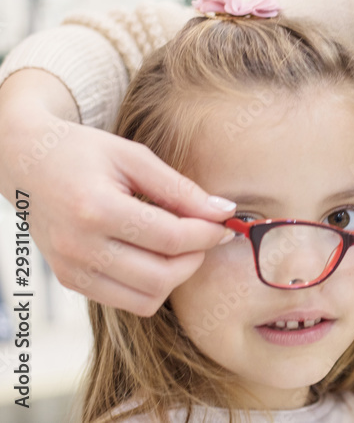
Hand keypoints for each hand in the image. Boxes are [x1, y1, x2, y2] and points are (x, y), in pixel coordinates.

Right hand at [0, 70, 235, 315]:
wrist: (26, 162)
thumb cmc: (83, 152)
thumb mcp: (135, 157)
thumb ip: (180, 188)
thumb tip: (224, 212)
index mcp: (95, 209)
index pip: (170, 238)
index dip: (208, 234)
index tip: (226, 224)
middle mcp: (79, 247)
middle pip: (161, 276)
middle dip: (196, 258)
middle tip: (206, 235)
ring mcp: (71, 269)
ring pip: (146, 299)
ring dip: (176, 276)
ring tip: (181, 246)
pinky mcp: (70, 281)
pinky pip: (125, 301)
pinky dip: (150, 284)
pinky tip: (155, 255)